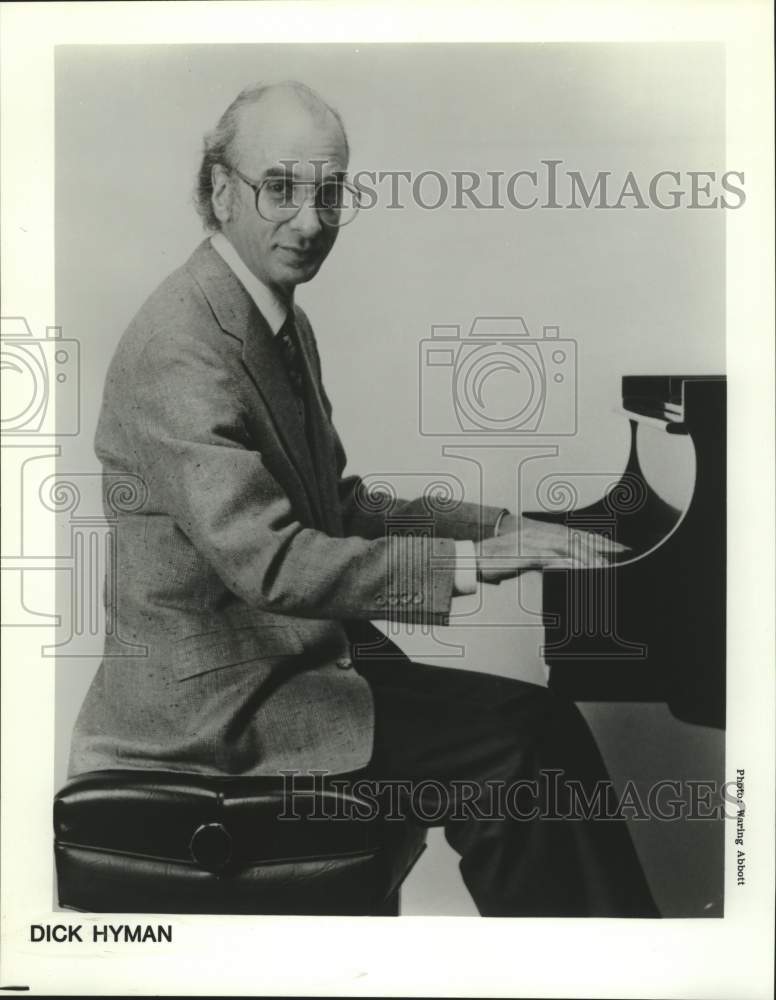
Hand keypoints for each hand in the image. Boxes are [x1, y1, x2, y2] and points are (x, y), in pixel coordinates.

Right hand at [476, 514, 628, 583]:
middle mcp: (540, 534)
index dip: (595, 540)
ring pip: (569, 545)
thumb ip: (546, 560)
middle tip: (622, 551)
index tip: (614, 547)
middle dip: (600, 544)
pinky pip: (554, 556)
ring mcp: (534, 542)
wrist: (474, 558)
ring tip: (607, 564)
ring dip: (589, 554)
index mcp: (541, 533)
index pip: (574, 535)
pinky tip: (583, 567)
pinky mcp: (528, 553)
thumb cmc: (497, 560)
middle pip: (576, 537)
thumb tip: (565, 564)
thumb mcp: (526, 559)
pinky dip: (571, 561)